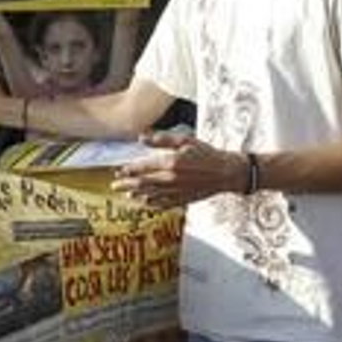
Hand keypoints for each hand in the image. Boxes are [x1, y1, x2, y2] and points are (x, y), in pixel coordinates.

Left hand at [111, 132, 246, 207]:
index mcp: (171, 162)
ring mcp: (176, 191)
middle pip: (142, 183)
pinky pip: (162, 203)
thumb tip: (141, 137)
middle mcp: (170, 179)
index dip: (129, 170)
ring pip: (150, 195)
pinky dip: (151, 204)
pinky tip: (144, 202)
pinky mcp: (182, 199)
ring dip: (136, 195)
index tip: (119, 171)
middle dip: (127, 185)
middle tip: (114, 186)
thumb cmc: (207, 153)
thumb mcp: (185, 140)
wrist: (227, 172)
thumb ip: (162, 139)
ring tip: (126, 195)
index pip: (143, 168)